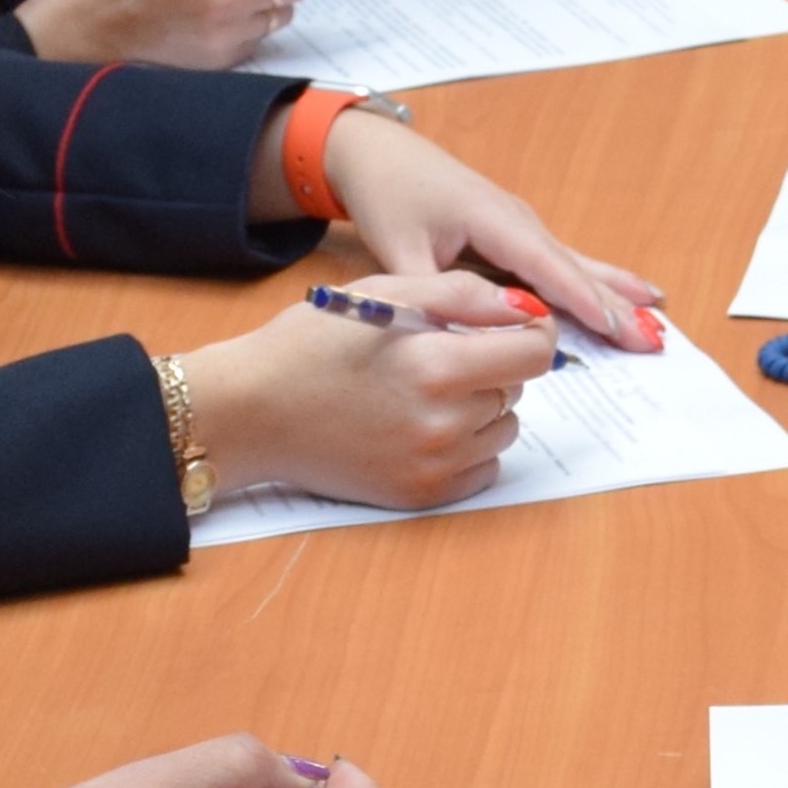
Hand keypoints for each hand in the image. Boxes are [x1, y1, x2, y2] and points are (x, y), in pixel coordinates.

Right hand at [178, 269, 552, 507]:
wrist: (252, 413)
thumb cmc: (310, 345)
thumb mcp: (382, 293)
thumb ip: (462, 294)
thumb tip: (526, 308)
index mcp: (435, 364)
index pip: (535, 353)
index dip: (529, 333)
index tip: (510, 328)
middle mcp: (443, 422)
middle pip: (516, 388)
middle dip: (490, 365)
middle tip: (435, 355)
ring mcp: (433, 465)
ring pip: (503, 428)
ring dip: (481, 407)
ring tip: (423, 392)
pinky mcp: (421, 495)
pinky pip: (483, 469)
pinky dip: (468, 447)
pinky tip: (421, 427)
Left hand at [311, 109, 660, 344]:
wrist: (379, 153)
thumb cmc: (389, 195)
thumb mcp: (397, 250)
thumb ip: (430, 294)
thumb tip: (459, 338)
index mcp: (492, 219)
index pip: (544, 266)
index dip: (580, 300)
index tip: (614, 329)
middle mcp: (518, 220)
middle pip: (574, 268)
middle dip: (616, 305)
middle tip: (654, 340)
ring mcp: (522, 225)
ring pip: (576, 265)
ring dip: (617, 294)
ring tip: (658, 318)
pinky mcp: (517, 233)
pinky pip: (563, 263)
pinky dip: (597, 282)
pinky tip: (630, 293)